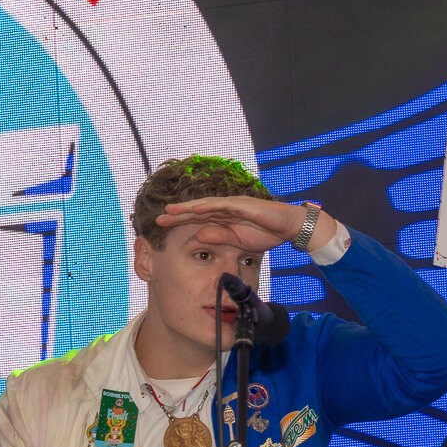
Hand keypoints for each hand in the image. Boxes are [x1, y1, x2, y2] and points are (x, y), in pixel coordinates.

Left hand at [157, 196, 332, 255]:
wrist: (289, 228)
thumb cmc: (265, 233)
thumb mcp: (237, 241)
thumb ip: (219, 237)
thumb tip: (198, 236)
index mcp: (223, 218)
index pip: (197, 219)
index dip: (180, 222)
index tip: (162, 226)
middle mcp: (225, 209)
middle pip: (196, 211)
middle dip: (177, 215)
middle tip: (158, 219)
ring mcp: (233, 205)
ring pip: (205, 206)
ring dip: (188, 208)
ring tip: (170, 211)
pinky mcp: (243, 205)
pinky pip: (223, 205)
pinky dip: (209, 206)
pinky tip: (195, 208)